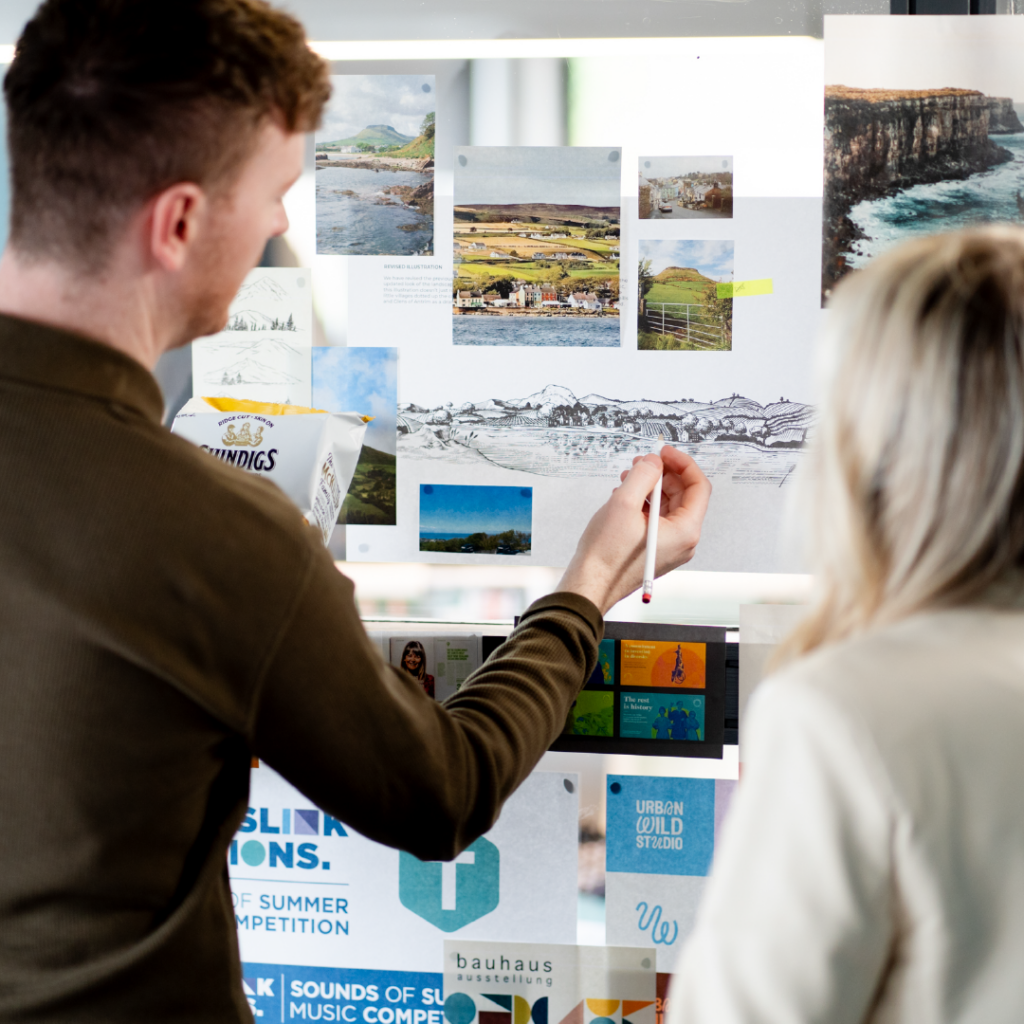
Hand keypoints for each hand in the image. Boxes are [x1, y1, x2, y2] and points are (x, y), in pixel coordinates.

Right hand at [556, 446, 710, 614]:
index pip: (698, 487)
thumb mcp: (624, 504)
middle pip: (683, 496)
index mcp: (685, 531)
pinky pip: (657, 520)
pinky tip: (625, 497)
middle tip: (643, 462)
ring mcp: (669, 547)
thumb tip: (653, 462)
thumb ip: (643, 476)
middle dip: (663, 475)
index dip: (682, 464)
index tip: (664, 453)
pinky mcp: (655, 550)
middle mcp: (682, 541)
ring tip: (629, 478)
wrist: (590, 584)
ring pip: (668, 507)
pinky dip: (644, 504)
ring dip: (651, 488)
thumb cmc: (606, 556)